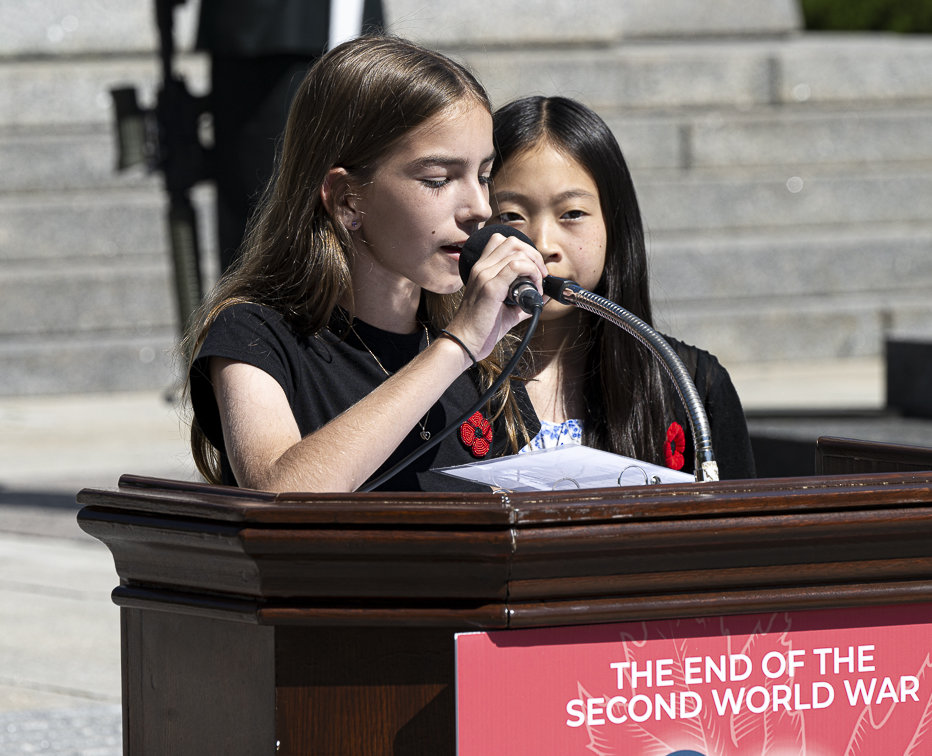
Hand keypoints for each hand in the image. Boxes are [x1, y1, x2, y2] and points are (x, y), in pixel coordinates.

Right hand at [446, 232, 547, 359]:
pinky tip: (533, 289)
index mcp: (481, 270)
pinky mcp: (490, 287)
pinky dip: (532, 274)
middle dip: (533, 254)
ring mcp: (484, 275)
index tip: (534, 270)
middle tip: (540, 275)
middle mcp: (481, 268)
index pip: (502, 241)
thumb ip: (523, 299)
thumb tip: (544, 295)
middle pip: (512, 241)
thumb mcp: (506, 309)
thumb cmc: (482, 328)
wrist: (465, 343)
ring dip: (534, 265)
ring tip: (537, 284)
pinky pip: (517, 266)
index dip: (524, 251)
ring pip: (517, 251)